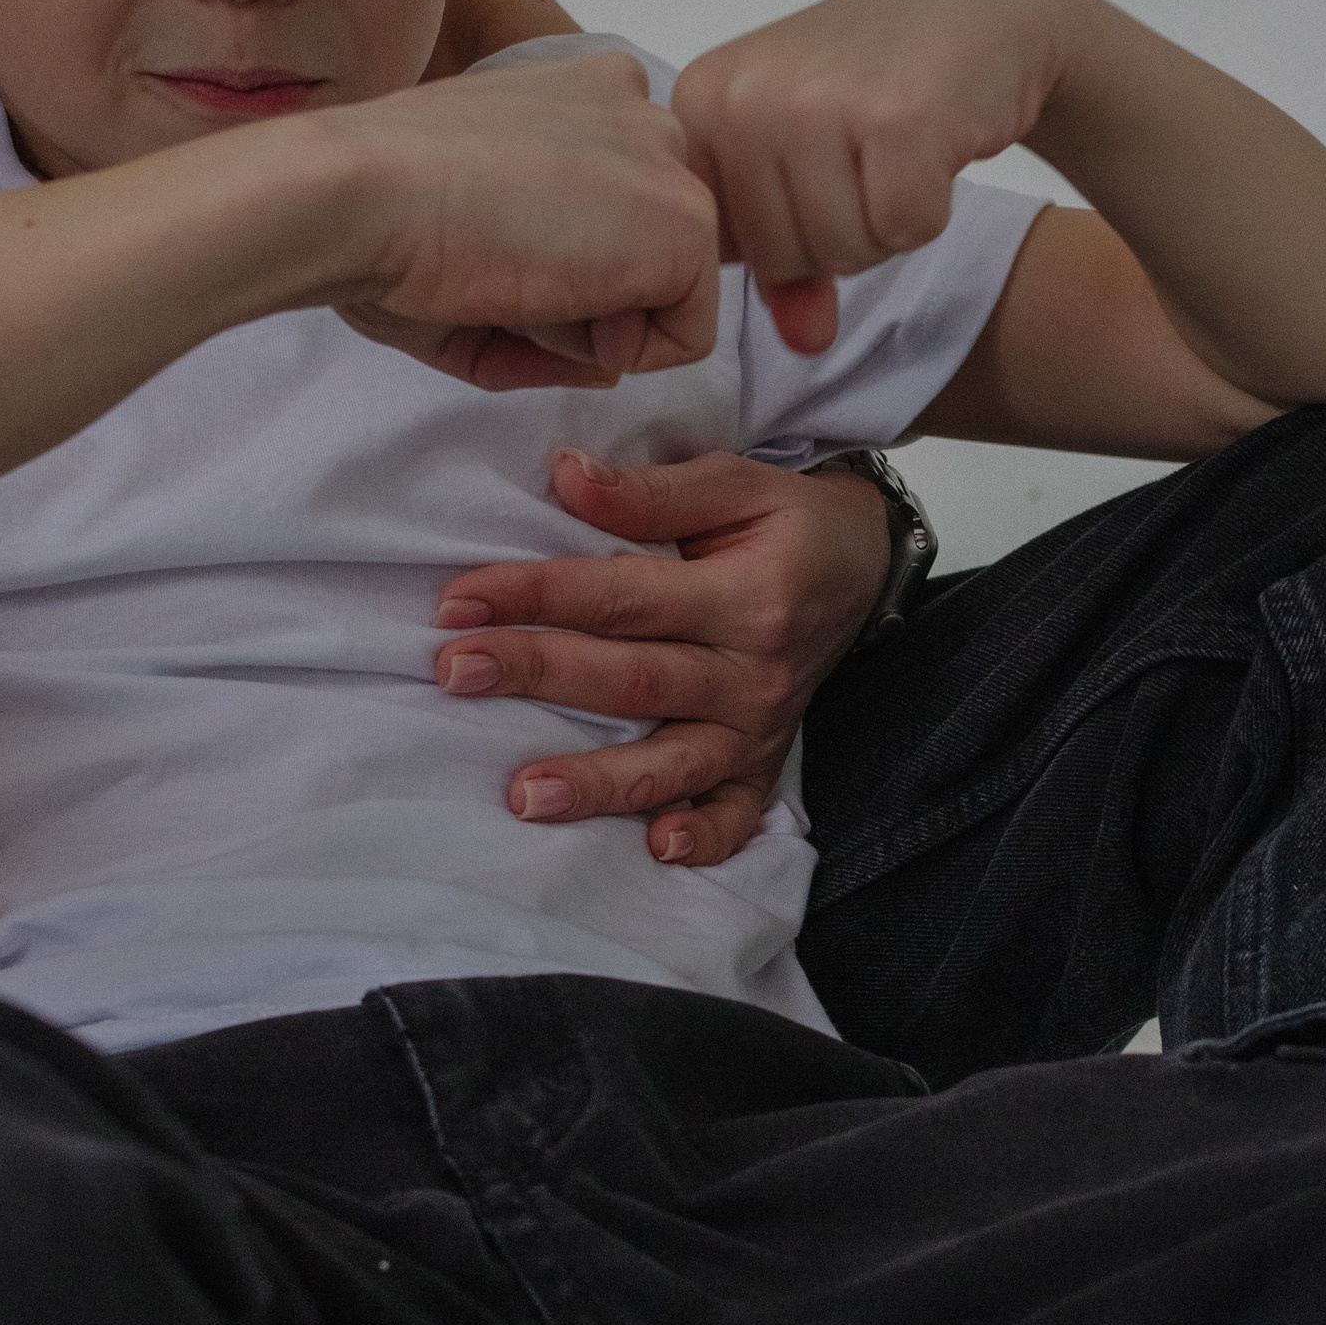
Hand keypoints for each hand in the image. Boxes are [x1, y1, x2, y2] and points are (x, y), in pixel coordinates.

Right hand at [327, 53, 723, 388]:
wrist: (359, 196)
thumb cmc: (385, 219)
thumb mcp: (477, 238)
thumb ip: (556, 279)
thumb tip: (613, 362)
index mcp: (584, 89)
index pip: (619, 204)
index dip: (566, 261)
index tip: (498, 257)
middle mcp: (638, 108)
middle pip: (646, 246)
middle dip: (586, 292)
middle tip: (499, 275)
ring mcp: (670, 163)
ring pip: (666, 290)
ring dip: (593, 321)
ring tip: (516, 283)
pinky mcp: (687, 223)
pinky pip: (686, 337)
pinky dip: (618, 354)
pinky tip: (546, 303)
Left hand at [431, 450, 892, 864]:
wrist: (869, 565)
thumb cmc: (790, 522)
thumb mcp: (736, 483)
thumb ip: (651, 492)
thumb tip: (566, 474)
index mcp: (746, 594)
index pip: (622, 598)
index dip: (536, 597)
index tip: (458, 601)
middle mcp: (755, 670)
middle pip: (631, 680)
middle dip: (539, 675)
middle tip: (456, 674)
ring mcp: (762, 726)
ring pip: (672, 763)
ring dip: (599, 783)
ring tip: (525, 795)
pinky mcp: (767, 762)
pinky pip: (738, 813)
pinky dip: (704, 838)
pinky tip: (657, 849)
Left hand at [672, 0, 1081, 354]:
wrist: (980, 12)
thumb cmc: (879, 85)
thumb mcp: (804, 161)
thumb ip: (785, 264)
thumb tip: (804, 342)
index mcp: (701, 101)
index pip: (723, 249)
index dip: (782, 236)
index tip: (816, 176)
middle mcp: (746, 95)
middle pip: (784, 259)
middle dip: (841, 235)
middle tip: (870, 158)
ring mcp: (817, 104)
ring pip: (844, 252)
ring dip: (887, 224)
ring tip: (897, 151)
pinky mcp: (896, 120)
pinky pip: (906, 230)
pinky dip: (932, 209)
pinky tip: (934, 149)